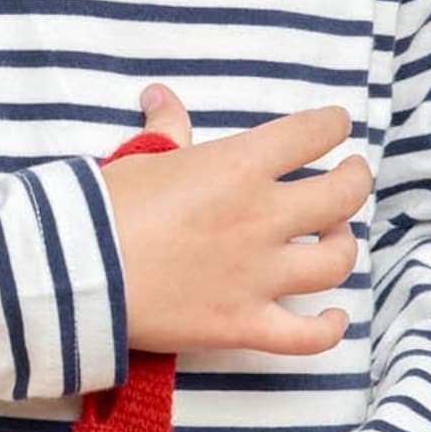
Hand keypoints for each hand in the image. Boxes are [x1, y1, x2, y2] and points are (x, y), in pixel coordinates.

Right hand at [98, 81, 371, 358]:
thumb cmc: (105, 208)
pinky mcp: (244, 324)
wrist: (77, 273)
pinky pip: (307, 335)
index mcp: (239, 165)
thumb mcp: (141, 158)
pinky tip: (332, 316)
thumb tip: (160, 96)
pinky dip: (328, 328)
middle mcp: (262, 217)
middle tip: (349, 175)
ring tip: (335, 237)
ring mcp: (258, 275)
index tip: (334, 127)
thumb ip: (166, 129)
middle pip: (341, 195)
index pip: (311, 134)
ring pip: (335, 261)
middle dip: (354, 181)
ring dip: (343, 244)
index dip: (332, 126)